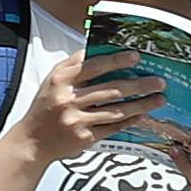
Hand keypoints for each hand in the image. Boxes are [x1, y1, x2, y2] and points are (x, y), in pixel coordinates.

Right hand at [23, 49, 166, 167]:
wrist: (32, 141)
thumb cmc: (45, 108)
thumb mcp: (53, 80)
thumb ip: (75, 64)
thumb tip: (100, 49)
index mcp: (61, 80)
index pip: (94, 66)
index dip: (117, 61)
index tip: (136, 57)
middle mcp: (69, 99)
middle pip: (111, 89)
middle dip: (139, 85)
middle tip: (158, 82)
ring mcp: (77, 120)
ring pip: (116, 110)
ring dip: (141, 104)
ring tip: (158, 99)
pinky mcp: (84, 137)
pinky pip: (112, 128)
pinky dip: (129, 121)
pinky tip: (142, 116)